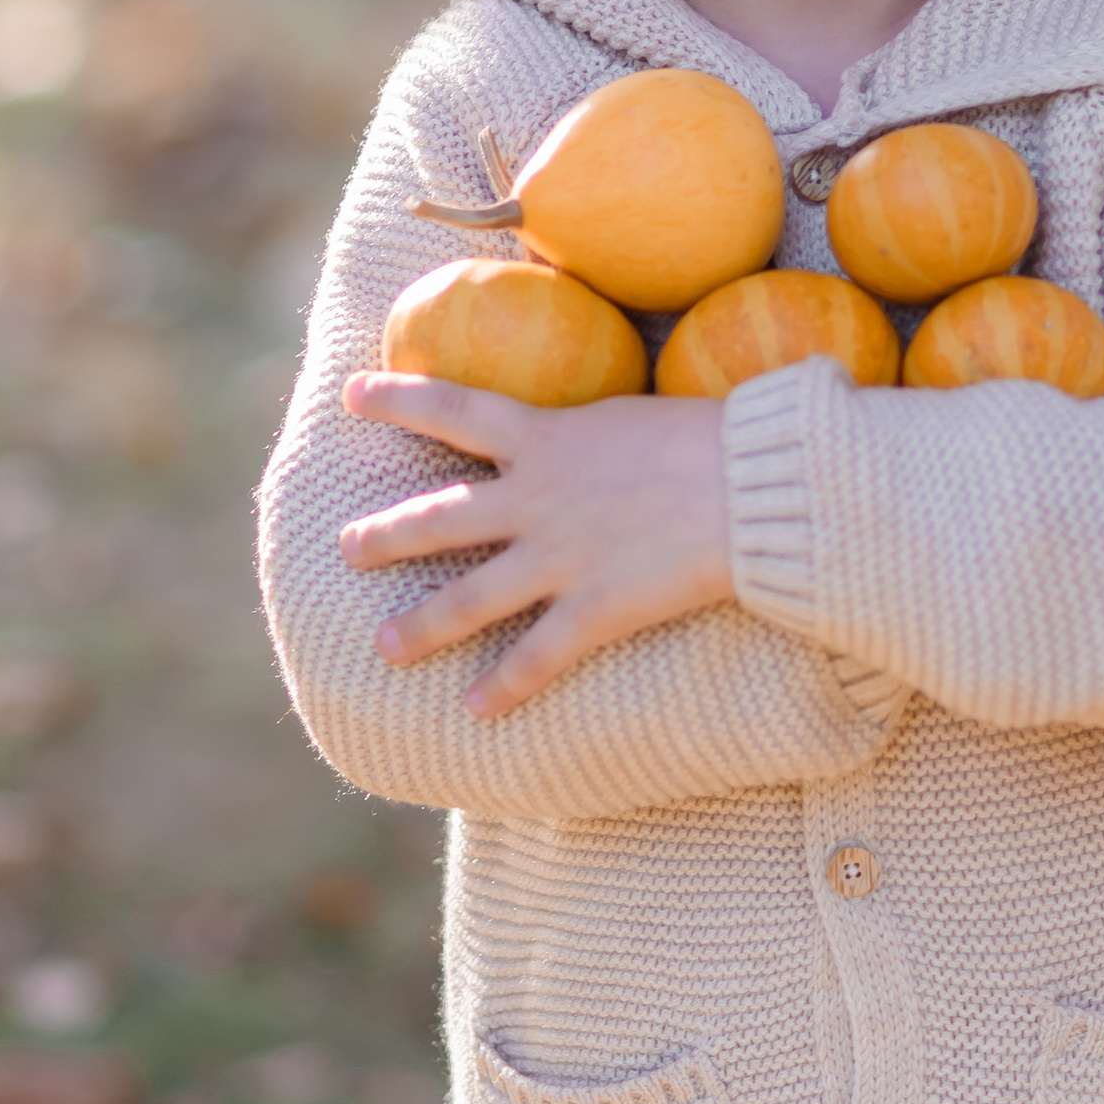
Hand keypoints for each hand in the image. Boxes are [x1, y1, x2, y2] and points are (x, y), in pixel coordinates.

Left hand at [341, 377, 731, 719]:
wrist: (757, 485)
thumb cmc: (719, 436)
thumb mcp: (639, 414)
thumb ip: (599, 435)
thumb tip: (607, 436)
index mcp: (548, 437)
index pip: (453, 409)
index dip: (397, 398)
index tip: (351, 393)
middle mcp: (537, 498)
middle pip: (440, 518)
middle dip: (386, 535)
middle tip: (346, 549)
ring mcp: (560, 558)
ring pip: (469, 598)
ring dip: (422, 625)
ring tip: (384, 647)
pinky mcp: (595, 609)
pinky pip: (536, 656)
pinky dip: (505, 686)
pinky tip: (478, 711)